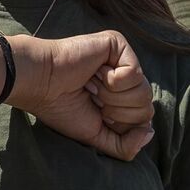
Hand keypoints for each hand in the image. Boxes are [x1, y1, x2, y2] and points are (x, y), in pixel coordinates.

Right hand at [8, 31, 155, 161]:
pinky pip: (134, 74)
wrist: (40, 84)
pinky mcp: (117, 45)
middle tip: (92, 98)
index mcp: (120, 97)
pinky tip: (95, 72)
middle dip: (117, 112)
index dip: (119, 125)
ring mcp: (122, 60)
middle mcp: (124, 77)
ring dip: (113, 97)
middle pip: (146, 107)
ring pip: (143, 92)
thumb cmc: (61, 108)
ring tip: (92, 85)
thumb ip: (124, 145)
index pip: (142, 119)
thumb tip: (149, 133)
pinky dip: (113, 81)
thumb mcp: (96, 136)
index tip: (95, 114)